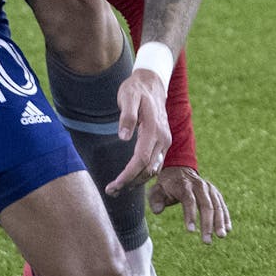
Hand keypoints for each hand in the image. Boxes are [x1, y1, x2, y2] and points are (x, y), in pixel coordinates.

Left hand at [105, 69, 171, 193]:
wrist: (152, 83)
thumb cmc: (136, 89)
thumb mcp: (128, 97)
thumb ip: (127, 116)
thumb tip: (124, 137)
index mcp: (154, 130)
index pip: (141, 160)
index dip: (127, 175)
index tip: (113, 185)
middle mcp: (163, 139)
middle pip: (147, 169)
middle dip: (129, 182)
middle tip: (110, 191)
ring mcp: (165, 141)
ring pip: (152, 169)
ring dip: (136, 181)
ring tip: (116, 188)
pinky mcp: (163, 142)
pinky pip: (154, 163)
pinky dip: (142, 174)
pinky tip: (129, 178)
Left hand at [149, 166, 230, 243]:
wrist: (179, 170)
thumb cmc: (166, 186)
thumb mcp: (156, 190)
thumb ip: (155, 200)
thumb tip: (157, 211)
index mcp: (184, 185)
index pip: (189, 200)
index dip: (190, 216)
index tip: (190, 231)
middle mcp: (199, 185)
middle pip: (206, 205)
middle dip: (207, 224)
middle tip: (207, 241)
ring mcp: (209, 188)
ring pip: (217, 206)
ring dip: (220, 222)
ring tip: (221, 236)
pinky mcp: (215, 193)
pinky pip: (222, 205)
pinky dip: (225, 217)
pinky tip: (227, 229)